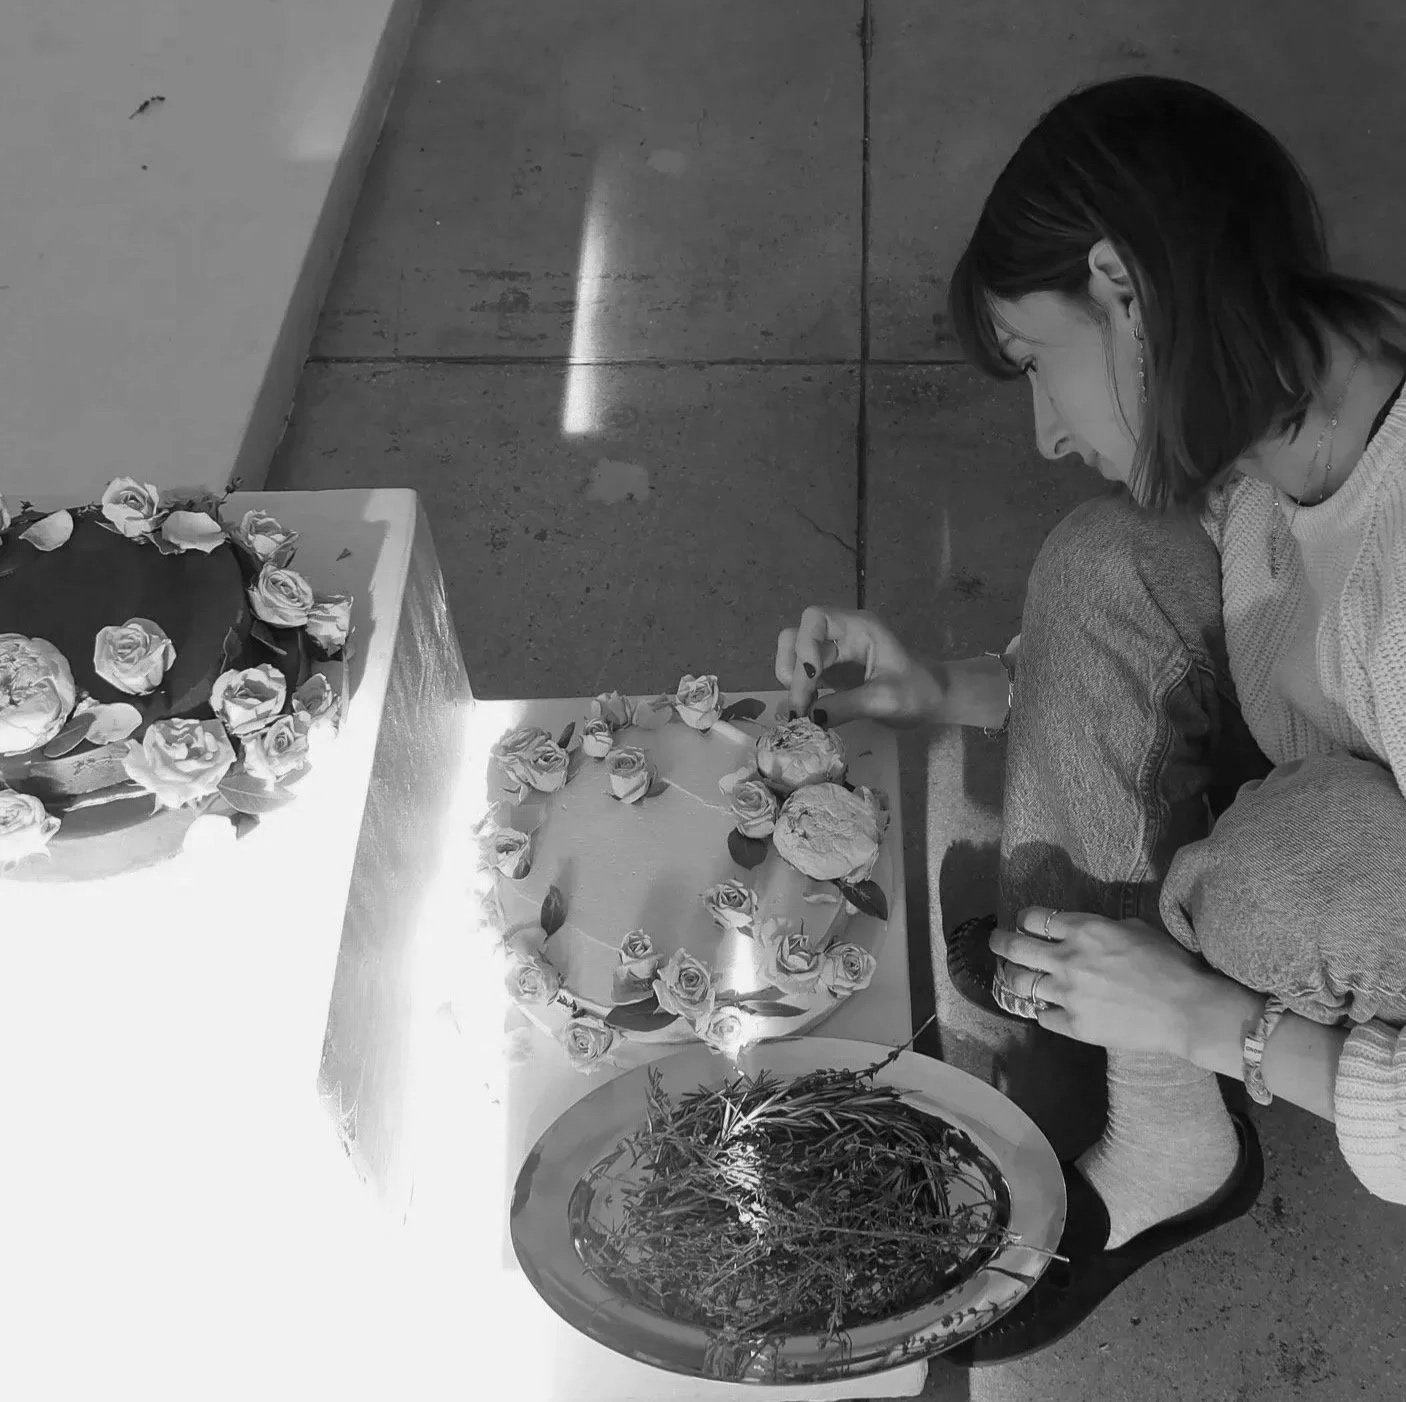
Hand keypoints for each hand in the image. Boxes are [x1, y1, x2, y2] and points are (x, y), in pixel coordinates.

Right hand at [774, 606, 943, 728]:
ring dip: (791, 680)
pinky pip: (802, 673)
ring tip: (803, 708)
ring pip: (793, 653)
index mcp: (860, 627)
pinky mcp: (830, 669)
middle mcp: (842, 633)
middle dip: (794, 670)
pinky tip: (809, 709)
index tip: (813, 679)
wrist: (934, 699)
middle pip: (796, 637)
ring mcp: (834, 651)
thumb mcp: (884, 700)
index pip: (816, 618)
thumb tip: (808, 718)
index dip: (805, 645)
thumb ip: (845, 706)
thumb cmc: (918, 692)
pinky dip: (798, 690)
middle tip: (801, 705)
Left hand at [988, 908, 1217, 1057]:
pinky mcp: (1074, 1025)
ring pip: (1020, 983)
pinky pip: (1043, 1017)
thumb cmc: (1171, 964)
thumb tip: (1085, 931)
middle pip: (1013, 948)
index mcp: (1083, 930)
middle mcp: (1067, 959)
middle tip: (996, 943)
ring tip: (1016, 977)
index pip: (1032, 918)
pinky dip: (1044, 1011)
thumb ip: (1102, 927)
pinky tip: (1049, 1009)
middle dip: (999, 943)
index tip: (1023, 924)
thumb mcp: (1136, 928)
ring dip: (1015, 978)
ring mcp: (1067, 994)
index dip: (1024, 920)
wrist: (1188, 1010)